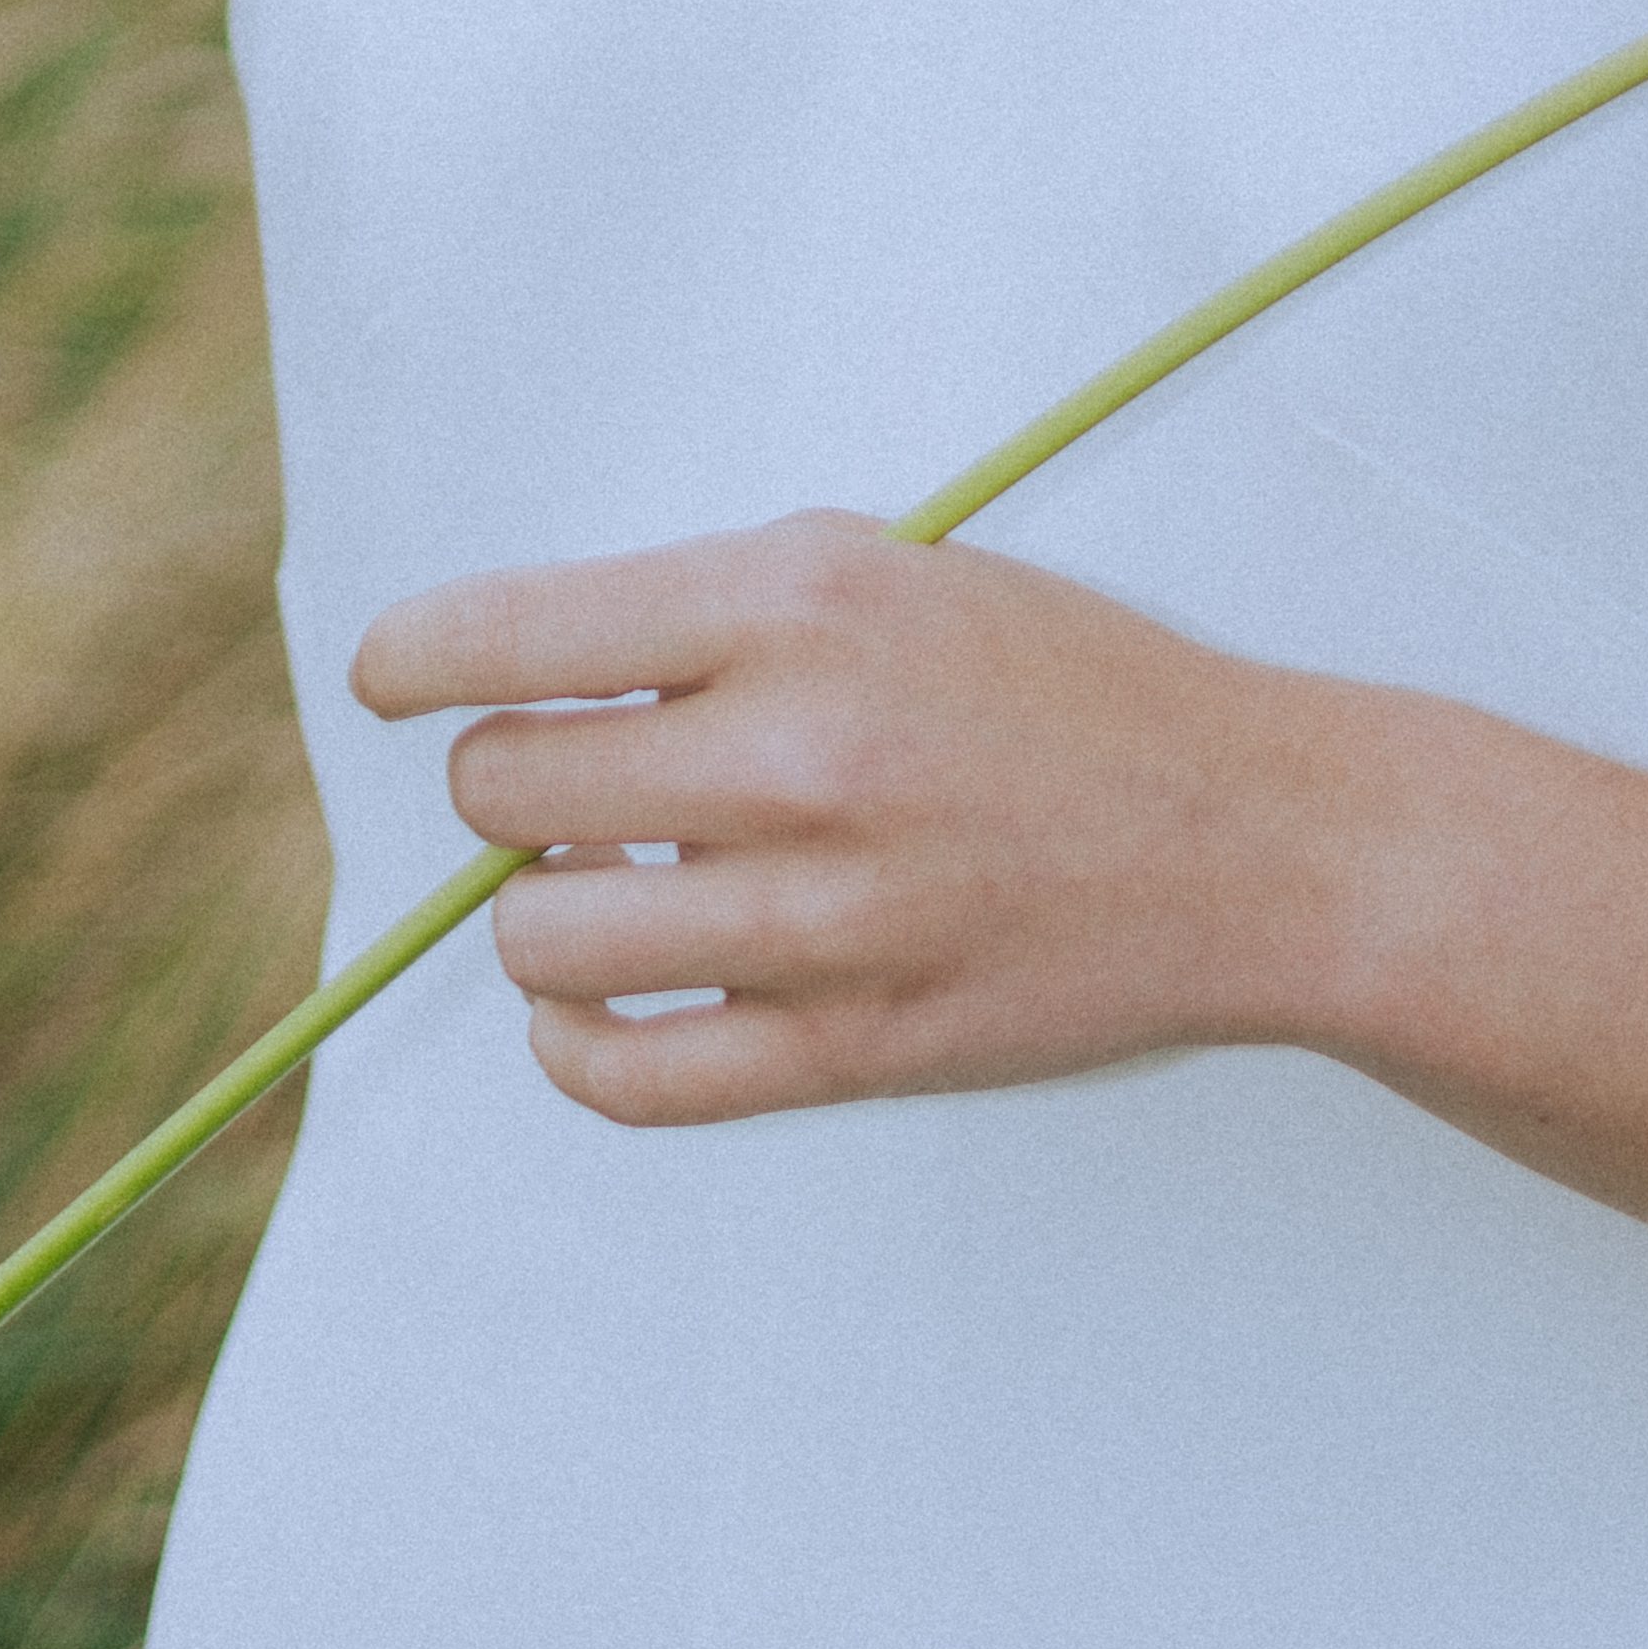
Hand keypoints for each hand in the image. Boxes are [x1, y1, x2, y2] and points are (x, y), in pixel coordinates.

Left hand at [346, 508, 1350, 1128]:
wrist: (1259, 837)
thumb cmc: (1059, 684)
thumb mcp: (885, 572)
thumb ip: (702, 615)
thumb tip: (504, 674)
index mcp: (796, 603)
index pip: (506, 632)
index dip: (410, 658)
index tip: (388, 678)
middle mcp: (799, 752)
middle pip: (502, 789)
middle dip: (502, 785)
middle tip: (566, 786)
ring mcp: (827, 914)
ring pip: (542, 938)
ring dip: (540, 913)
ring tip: (601, 886)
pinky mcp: (857, 1046)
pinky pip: (628, 1076)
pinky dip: (575, 1045)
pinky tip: (597, 1004)